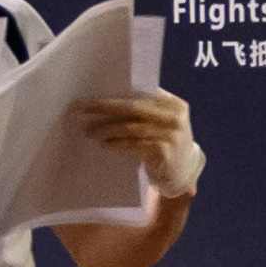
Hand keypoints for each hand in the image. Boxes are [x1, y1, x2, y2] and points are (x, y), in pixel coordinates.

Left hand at [80, 88, 200, 193]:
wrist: (182, 173)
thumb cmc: (165, 143)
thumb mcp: (161, 124)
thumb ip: (145, 111)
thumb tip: (104, 102)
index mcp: (174, 104)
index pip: (141, 93)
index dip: (114, 94)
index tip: (91, 96)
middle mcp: (175, 118)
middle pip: (134, 108)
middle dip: (105, 107)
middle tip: (83, 109)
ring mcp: (172, 135)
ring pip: (131, 127)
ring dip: (107, 128)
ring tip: (89, 131)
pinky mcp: (164, 152)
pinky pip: (134, 145)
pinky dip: (117, 144)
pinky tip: (104, 144)